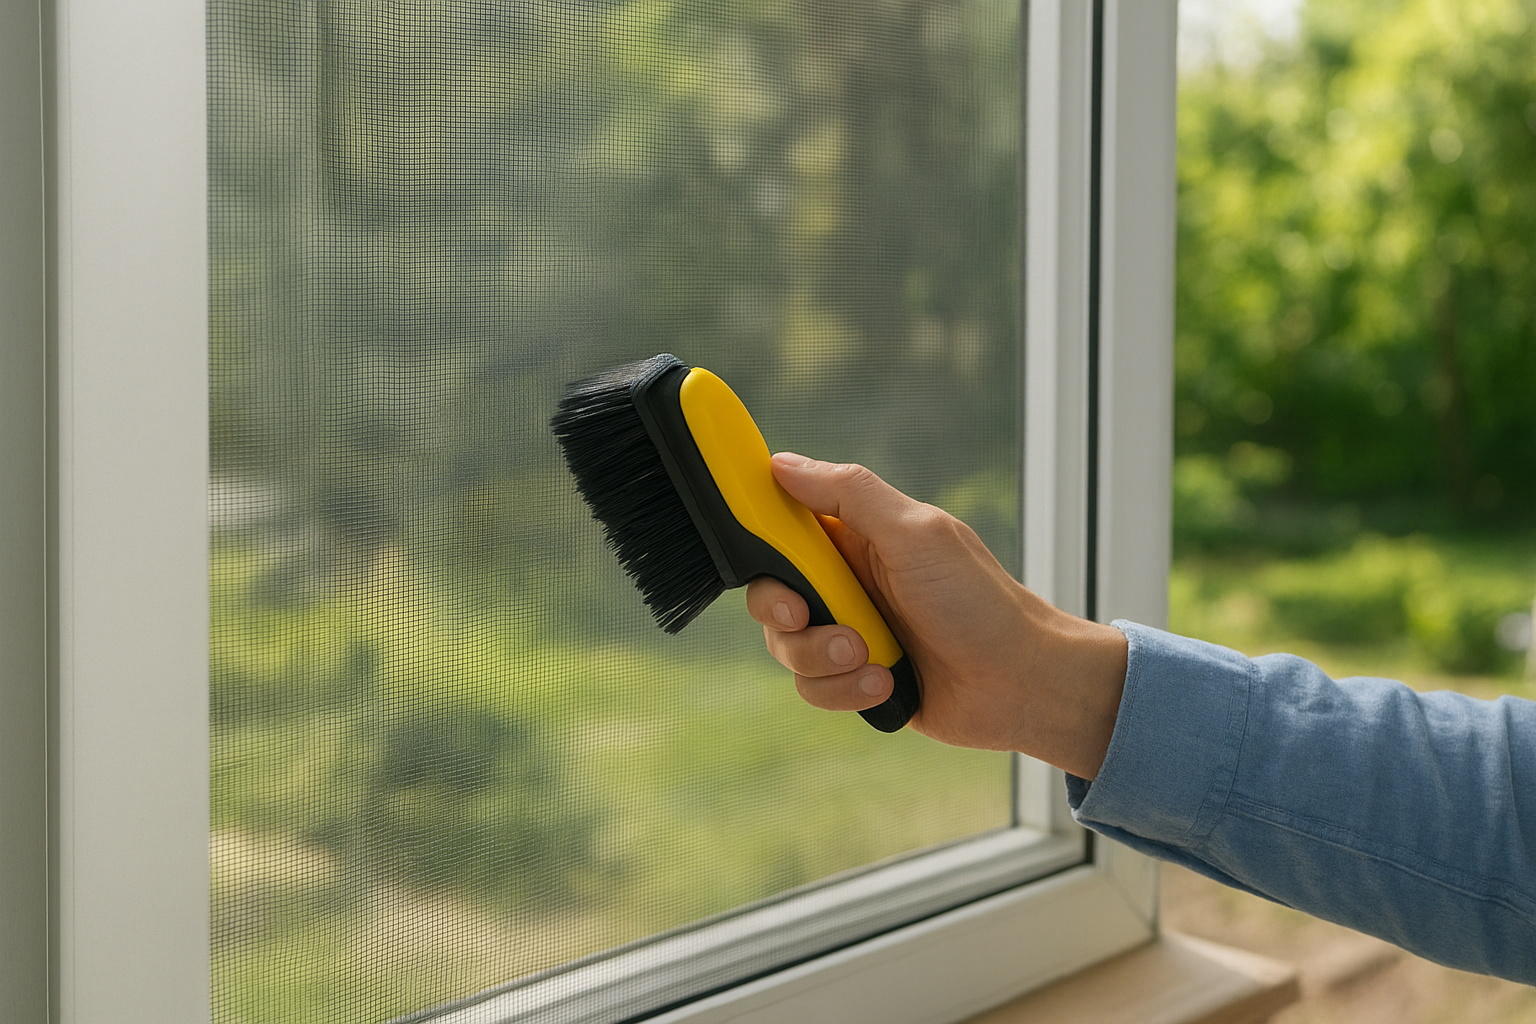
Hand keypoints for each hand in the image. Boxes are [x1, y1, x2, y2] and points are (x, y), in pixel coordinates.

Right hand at [746, 454, 1127, 779]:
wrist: (1023, 685)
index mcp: (858, 534)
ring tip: (873, 659)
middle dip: (785, 612)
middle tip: (807, 617)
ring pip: (787, 646)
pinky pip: (814, 687)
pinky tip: (887, 684)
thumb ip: (848, 495)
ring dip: (824, 659)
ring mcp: (850, 630)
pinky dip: (845, 690)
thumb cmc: (981, 603)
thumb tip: (781, 462)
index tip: (757, 552)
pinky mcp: (856, 678)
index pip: (784, 520)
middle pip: (771, 591)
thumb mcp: (915, 534)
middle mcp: (847, 580)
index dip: (760, 534)